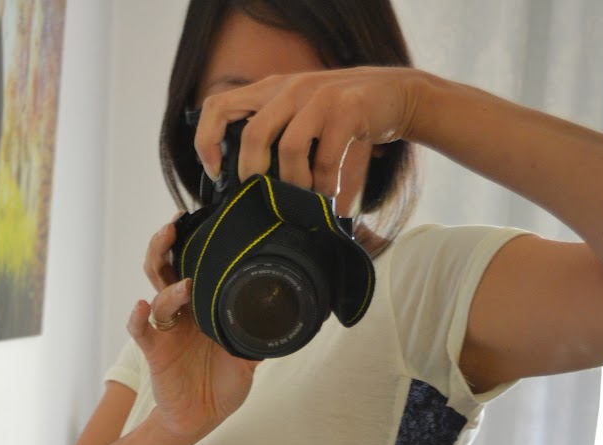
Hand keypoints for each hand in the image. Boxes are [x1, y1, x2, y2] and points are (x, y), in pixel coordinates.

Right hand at [127, 218, 261, 442]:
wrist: (201, 419)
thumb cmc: (221, 387)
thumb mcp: (248, 362)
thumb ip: (258, 338)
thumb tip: (285, 316)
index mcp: (204, 308)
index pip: (194, 267)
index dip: (193, 244)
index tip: (199, 220)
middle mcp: (183, 312)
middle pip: (166, 269)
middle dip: (166, 245)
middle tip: (173, 226)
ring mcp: (167, 330)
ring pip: (157, 294)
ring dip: (167, 286)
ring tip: (180, 282)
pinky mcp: (154, 350)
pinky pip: (141, 330)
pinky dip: (137, 318)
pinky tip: (140, 309)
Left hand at [194, 65, 420, 199]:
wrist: (395, 94)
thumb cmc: (341, 116)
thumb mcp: (301, 116)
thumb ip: (275, 137)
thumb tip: (249, 189)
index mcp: (270, 90)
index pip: (218, 106)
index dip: (207, 141)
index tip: (216, 173)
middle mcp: (290, 88)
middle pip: (252, 134)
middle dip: (255, 175)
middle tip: (266, 197)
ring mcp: (319, 97)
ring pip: (289, 149)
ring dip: (295, 184)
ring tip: (306, 198)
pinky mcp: (347, 109)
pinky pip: (325, 158)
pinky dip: (324, 185)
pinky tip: (330, 195)